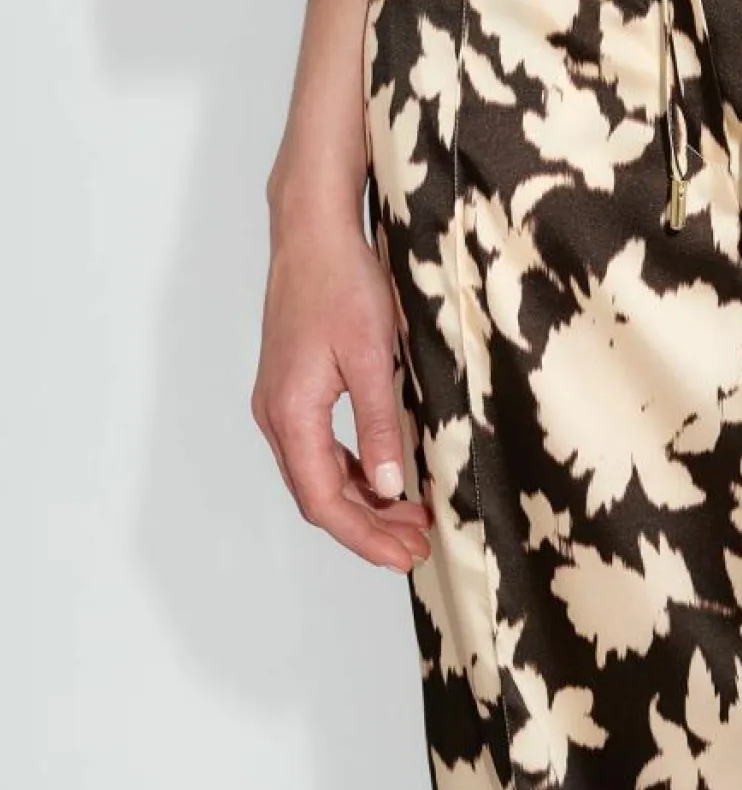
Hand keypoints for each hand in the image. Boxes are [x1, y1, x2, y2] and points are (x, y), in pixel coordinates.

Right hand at [250, 210, 432, 572]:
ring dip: (364, 501)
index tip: (404, 556)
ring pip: (319, 474)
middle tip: (417, 546)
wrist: (313, 233)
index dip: (365, 536)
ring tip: (413, 518)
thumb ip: (381, 425)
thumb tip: (391, 486)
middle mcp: (276, 415)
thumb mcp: (373, 357)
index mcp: (291, 413)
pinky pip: (319, 448)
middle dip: (368, 526)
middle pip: (318, 495)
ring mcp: (281, 403)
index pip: (324, 500)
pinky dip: (354, 471)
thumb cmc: (341, 283)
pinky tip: (389, 475)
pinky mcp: (293, 389)